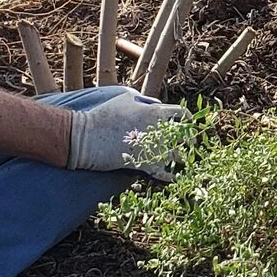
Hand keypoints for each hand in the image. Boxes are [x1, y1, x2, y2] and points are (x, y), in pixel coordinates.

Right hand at [65, 89, 187, 178]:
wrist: (85, 135)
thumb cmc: (103, 114)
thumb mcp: (124, 98)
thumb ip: (144, 100)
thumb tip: (157, 104)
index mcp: (154, 111)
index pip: (180, 114)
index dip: (188, 119)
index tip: (190, 124)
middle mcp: (157, 130)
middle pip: (182, 137)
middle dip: (189, 141)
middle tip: (191, 147)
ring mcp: (151, 148)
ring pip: (175, 155)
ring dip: (180, 159)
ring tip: (183, 162)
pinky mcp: (142, 164)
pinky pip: (163, 173)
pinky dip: (170, 177)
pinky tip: (175, 178)